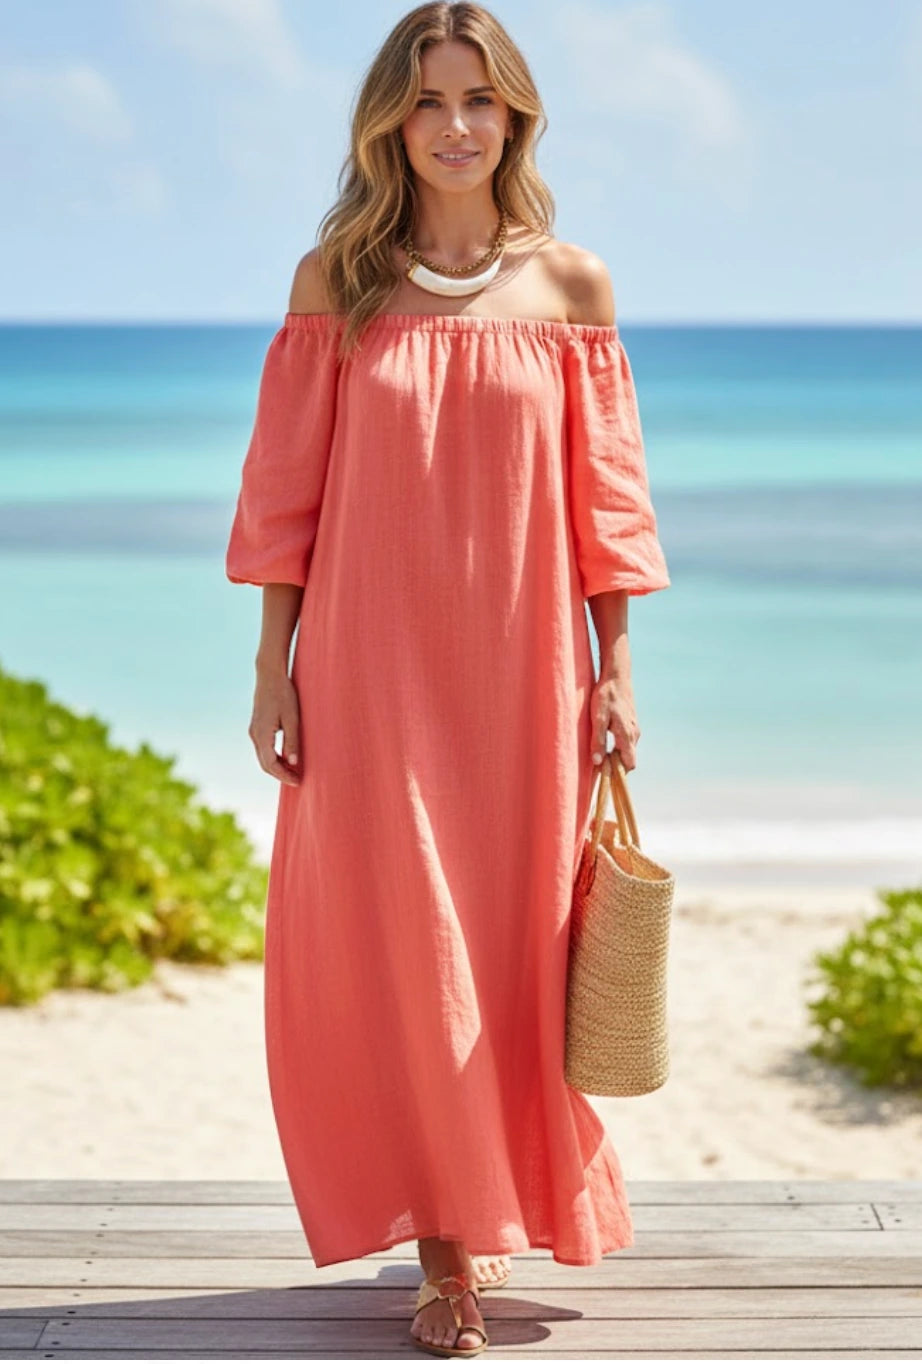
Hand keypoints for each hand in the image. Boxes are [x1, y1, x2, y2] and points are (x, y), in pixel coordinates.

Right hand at [249, 669, 301, 785]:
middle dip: (280, 774)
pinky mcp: (257, 726)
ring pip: (263, 757)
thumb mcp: (292, 718)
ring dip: (277, 767)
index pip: (271, 764)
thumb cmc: (284, 694)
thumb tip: (293, 762)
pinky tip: (286, 757)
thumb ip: (292, 741)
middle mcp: (254, 735)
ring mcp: (254, 731)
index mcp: (262, 734)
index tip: (298, 781)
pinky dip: (273, 757)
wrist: (270, 675)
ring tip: (294, 771)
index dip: (284, 775)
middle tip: (297, 780)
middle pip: (265, 764)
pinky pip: (263, 748)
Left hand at [589, 673, 639, 771]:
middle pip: (628, 759)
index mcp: (627, 735)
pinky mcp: (631, 722)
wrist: (616, 676)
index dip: (618, 772)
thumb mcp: (598, 718)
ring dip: (615, 754)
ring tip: (598, 750)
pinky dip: (617, 745)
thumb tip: (598, 762)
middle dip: (615, 765)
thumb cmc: (606, 696)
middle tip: (598, 762)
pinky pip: (626, 741)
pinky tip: (604, 737)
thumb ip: (598, 740)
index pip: (629, 764)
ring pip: (627, 750)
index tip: (604, 772)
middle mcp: (634, 734)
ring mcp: (634, 728)